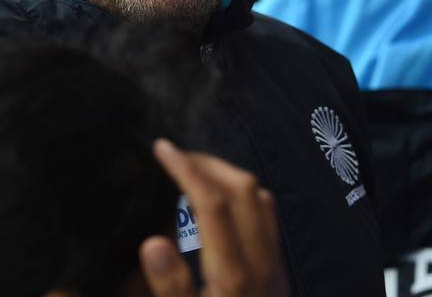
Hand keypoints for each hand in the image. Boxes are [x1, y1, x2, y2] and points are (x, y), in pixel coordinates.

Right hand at [140, 139, 289, 296]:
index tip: (161, 148)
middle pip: (244, 190)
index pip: (212, 205)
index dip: (186, 170)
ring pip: (261, 198)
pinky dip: (244, 194)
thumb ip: (171, 287)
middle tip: (175, 155)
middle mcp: (261, 264)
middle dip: (208, 163)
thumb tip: (152, 243)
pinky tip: (220, 201)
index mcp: (233, 276)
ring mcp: (275, 266)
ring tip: (193, 172)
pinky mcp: (279, 272)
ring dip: (228, 175)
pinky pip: (268, 216)